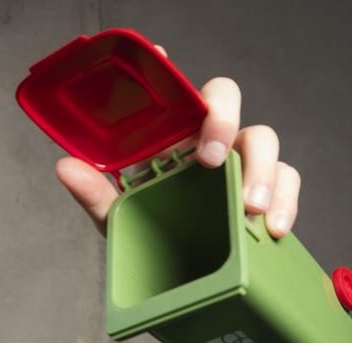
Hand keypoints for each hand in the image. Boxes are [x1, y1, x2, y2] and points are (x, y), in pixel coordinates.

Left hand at [55, 45, 301, 239]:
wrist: (181, 278)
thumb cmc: (150, 236)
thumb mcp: (119, 218)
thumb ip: (94, 194)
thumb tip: (64, 168)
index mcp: (171, 137)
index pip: (173, 91)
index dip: (168, 70)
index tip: (160, 55)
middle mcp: (207, 140)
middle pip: (224, 100)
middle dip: (222, 120)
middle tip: (211, 158)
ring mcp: (241, 162)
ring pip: (263, 139)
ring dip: (260, 169)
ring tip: (250, 207)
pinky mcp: (268, 190)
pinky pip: (287, 181)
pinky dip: (286, 201)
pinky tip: (272, 228)